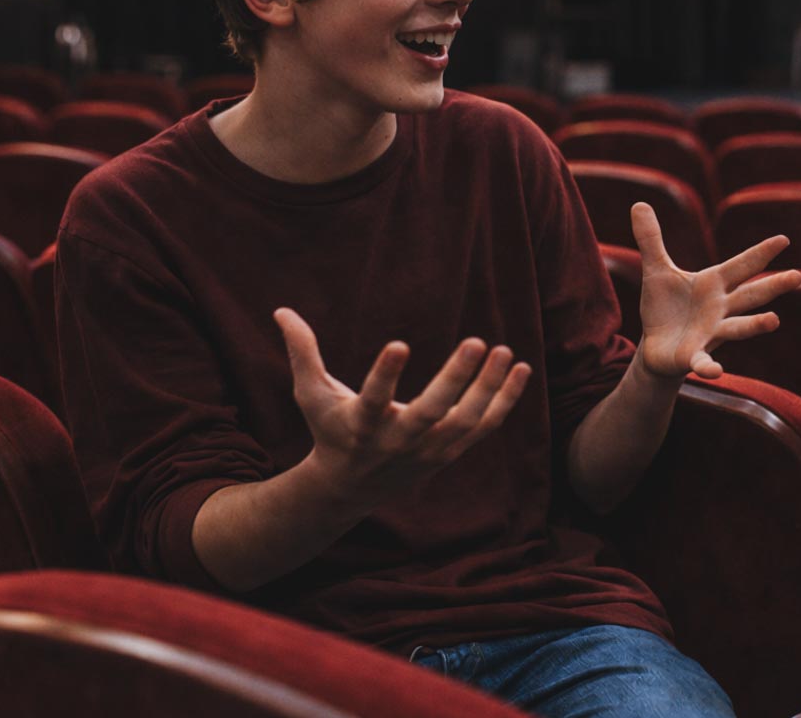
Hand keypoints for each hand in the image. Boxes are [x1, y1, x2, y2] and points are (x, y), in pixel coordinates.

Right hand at [276, 308, 531, 508]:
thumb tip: (281, 311)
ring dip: (489, 388)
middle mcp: (398, 442)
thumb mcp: (312, 395)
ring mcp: (428, 450)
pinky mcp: (450, 452)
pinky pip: (484, 427)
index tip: (398, 343)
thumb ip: (302, 353)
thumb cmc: (331, 430)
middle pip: (431, 413)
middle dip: (455, 380)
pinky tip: (519, 368)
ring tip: (504, 350)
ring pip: (465, 421)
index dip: (384, 375)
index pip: (373, 401)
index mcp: (362, 426)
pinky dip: (505, 400)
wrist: (350, 488)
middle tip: (477, 340)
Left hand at [629, 201, 800, 379]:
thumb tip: (639, 204)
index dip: (761, 253)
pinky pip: (705, 361)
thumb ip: (651, 239)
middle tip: (798, 276)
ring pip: (738, 328)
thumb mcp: (657, 270)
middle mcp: (721, 308)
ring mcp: (711, 333)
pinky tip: (715, 371)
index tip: (783, 239)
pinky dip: (710, 366)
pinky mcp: (695, 356)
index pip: (742, 266)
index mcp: (714, 284)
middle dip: (773, 286)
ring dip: (756, 325)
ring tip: (774, 320)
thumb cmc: (665, 307)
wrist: (655, 346)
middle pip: (751, 295)